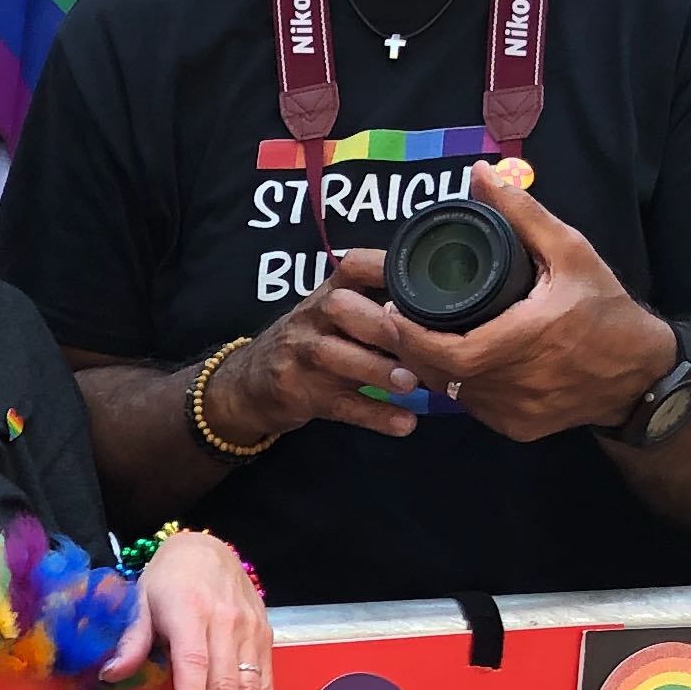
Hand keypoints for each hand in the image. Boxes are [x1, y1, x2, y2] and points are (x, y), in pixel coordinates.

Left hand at [108, 529, 274, 689]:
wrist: (208, 548)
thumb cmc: (168, 578)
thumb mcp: (140, 599)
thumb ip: (131, 638)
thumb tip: (110, 673)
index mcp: (190, 610)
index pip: (194, 660)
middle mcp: (225, 622)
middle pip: (226, 684)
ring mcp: (249, 631)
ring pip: (251, 689)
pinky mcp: (264, 637)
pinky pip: (266, 682)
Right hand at [220, 257, 420, 443]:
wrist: (247, 384)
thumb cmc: (307, 345)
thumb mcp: (329, 318)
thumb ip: (372, 310)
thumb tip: (443, 312)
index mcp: (328, 294)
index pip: (353, 266)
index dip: (383, 266)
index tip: (422, 278)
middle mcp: (312, 318)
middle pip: (340, 307)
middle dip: (377, 322)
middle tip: (413, 340)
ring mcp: (301, 356)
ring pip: (334, 355)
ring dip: (375, 369)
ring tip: (411, 384)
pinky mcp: (300, 394)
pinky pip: (340, 406)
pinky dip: (373, 416)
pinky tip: (404, 423)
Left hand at [363, 161, 678, 439]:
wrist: (642, 374)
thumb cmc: (606, 309)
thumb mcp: (572, 252)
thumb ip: (524, 214)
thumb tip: (481, 175)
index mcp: (529, 339)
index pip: (449, 352)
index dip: (412, 336)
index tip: (393, 311)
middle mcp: (519, 383)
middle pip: (440, 375)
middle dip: (411, 349)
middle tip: (397, 322)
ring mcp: (517, 413)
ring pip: (453, 395)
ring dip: (430, 369)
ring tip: (416, 339)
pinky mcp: (519, 429)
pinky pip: (474, 408)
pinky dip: (458, 387)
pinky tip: (452, 365)